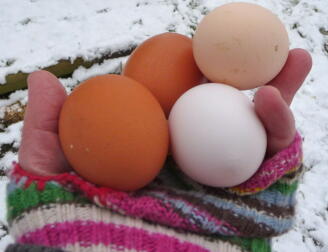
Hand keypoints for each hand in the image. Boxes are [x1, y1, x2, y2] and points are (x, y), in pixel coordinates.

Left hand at [18, 48, 311, 175]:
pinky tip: (272, 102)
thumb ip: (50, 124)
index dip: (195, 68)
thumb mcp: (51, 168)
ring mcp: (225, 177)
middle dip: (249, 73)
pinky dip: (280, 131)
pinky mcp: (248, 202)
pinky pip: (272, 163)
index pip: (183, 97)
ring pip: (258, 131)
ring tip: (292, 60)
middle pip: (227, 109)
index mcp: (160, 143)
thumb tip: (42, 77)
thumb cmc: (71, 220)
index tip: (198, 42)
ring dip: (278, 93)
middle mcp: (196, 156)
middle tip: (260, 40)